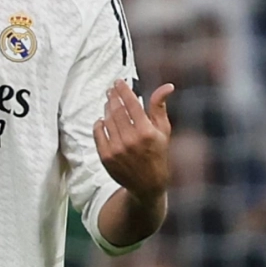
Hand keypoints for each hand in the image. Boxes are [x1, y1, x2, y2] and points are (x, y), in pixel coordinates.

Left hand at [93, 79, 174, 203]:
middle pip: (117, 110)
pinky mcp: (106, 156)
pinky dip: (99, 123)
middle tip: (111, 89)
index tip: (118, 82)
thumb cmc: (158, 155)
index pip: (132, 104)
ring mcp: (117, 148)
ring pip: (107, 119)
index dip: (123, 90)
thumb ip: (160, 107)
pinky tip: (103, 119)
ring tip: (109, 103)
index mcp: (147, 132)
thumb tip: (167, 86)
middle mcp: (131, 140)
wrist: (147, 185)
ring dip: (107, 108)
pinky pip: (98, 133)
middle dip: (113, 96)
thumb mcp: (163, 131)